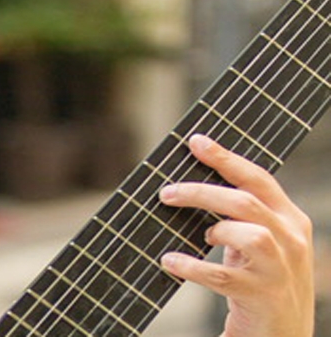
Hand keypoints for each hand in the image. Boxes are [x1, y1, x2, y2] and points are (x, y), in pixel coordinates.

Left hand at [158, 134, 313, 336]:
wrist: (283, 336)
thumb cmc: (262, 281)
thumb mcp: (260, 242)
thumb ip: (239, 215)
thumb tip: (190, 184)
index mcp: (291, 220)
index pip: (259, 178)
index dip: (226, 158)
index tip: (196, 141)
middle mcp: (292, 241)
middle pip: (245, 202)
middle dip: (201, 192)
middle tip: (166, 192)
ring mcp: (281, 271)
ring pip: (247, 235)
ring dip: (215, 230)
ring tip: (201, 236)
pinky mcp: (264, 297)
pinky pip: (222, 276)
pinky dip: (192, 266)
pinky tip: (170, 261)